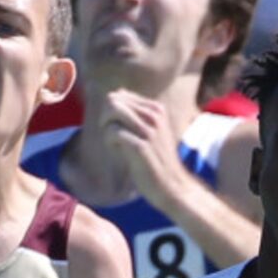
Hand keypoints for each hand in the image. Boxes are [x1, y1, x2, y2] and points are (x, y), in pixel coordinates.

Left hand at [96, 89, 186, 208]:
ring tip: (114, 143)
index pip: (121, 95)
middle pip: (114, 101)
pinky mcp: (141, 146)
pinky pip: (113, 132)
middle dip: (105, 118)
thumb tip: (117, 92)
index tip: (117, 129)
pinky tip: (118, 152)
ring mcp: (149, 130)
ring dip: (106, 128)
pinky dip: (110, 142)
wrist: (171, 186)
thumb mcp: (149, 131)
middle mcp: (154, 115)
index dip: (111, 112)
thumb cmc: (156, 161)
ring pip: (112, 112)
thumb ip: (134, 113)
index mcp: (156, 109)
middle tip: (111, 136)